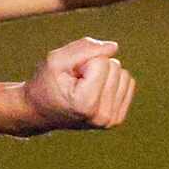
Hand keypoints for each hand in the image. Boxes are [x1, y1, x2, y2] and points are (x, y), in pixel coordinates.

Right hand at [17, 36, 135, 133]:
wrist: (41, 111)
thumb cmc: (46, 83)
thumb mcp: (56, 60)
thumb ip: (85, 48)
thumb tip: (114, 47)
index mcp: (85, 104)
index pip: (102, 62)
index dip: (84, 62)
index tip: (70, 76)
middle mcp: (101, 116)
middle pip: (115, 67)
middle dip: (95, 67)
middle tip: (76, 82)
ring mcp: (111, 120)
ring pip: (124, 75)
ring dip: (104, 75)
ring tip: (84, 87)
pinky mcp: (117, 119)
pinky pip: (128, 83)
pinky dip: (111, 82)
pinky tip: (94, 92)